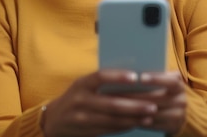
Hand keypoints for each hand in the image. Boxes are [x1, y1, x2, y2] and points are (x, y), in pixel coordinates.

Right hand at [41, 70, 158, 136]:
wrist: (53, 120)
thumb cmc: (76, 98)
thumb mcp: (83, 86)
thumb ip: (101, 83)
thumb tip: (133, 79)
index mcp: (81, 83)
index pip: (100, 76)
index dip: (118, 76)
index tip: (136, 77)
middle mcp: (80, 99)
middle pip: (111, 103)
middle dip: (134, 105)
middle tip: (153, 105)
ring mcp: (81, 117)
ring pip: (112, 119)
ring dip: (133, 118)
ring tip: (149, 116)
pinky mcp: (85, 131)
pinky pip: (108, 129)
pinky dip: (124, 127)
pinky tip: (136, 124)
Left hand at [121, 71, 186, 134]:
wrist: (175, 111)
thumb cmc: (161, 90)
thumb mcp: (162, 82)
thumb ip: (152, 76)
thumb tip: (130, 70)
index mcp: (179, 85)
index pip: (171, 81)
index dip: (156, 79)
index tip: (141, 77)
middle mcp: (182, 100)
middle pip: (159, 98)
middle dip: (138, 96)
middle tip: (120, 92)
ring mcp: (179, 115)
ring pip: (155, 113)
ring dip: (136, 110)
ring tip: (120, 105)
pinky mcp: (173, 127)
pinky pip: (154, 125)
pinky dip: (140, 121)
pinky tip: (127, 116)